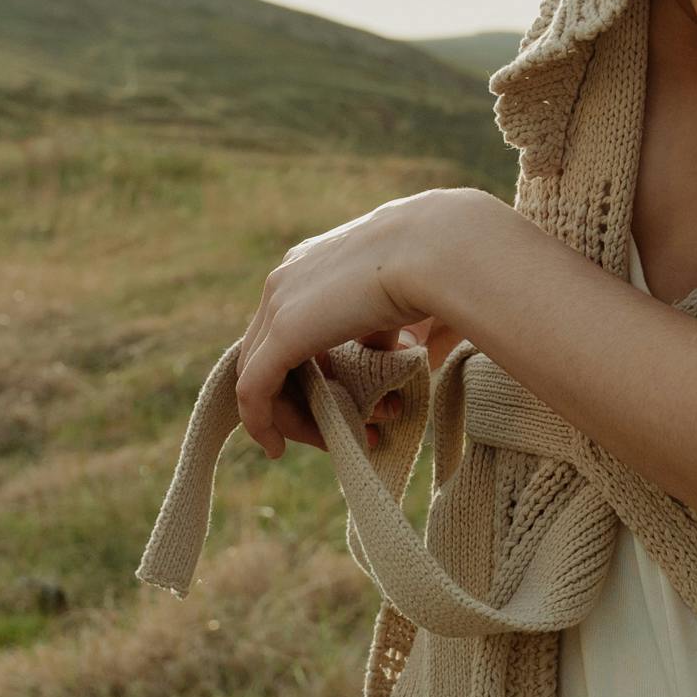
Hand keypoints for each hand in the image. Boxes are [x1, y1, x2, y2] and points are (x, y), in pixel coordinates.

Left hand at [233, 190, 480, 458]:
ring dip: (292, 416)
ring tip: (331, 442)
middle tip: (340, 429)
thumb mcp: (413, 300)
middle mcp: (288, 277)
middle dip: (302, 398)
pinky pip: (253, 389)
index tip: (348, 399)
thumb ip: (403, 330)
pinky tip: (275, 448)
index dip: (315, 369)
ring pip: (260, 375)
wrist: (441, 248)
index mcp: (316, 261)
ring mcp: (280, 301)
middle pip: (270, 353)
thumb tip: (421, 357)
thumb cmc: (443, 267)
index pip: (293, 326)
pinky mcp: (284, 331)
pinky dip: (260, 421)